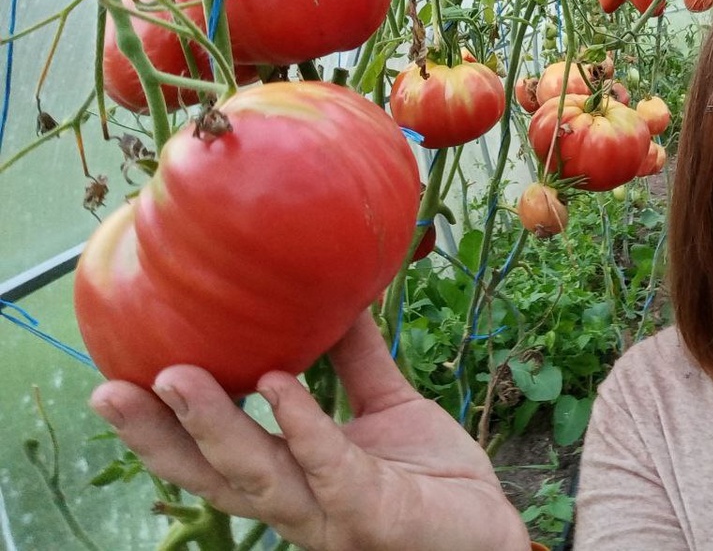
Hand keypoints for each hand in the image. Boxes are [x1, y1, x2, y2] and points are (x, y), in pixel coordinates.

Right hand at [89, 311, 530, 550]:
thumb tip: (330, 297)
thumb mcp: (388, 408)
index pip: (212, 459)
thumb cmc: (434, 478)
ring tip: (177, 378)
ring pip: (258, 476)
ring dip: (214, 427)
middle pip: (212, 476)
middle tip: (108, 390)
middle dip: (157, 437)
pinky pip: (330, 467)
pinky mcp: (373, 513)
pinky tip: (279, 386)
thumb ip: (355, 363)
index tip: (115, 381)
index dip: (162, 429)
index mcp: (292, 480)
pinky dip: (302, 426)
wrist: (491, 530)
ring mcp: (331, 515)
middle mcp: (298, 506)